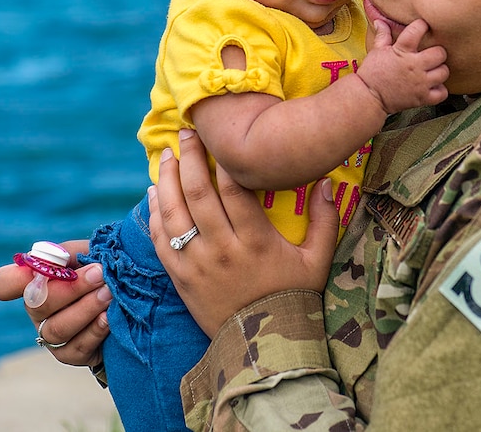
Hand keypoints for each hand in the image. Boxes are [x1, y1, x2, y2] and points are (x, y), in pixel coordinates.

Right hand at [0, 240, 110, 366]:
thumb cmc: (104, 271)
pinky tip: (109, 317)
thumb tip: (56, 259)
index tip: (33, 271)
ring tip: (109, 293)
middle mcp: (37, 310)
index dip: (7, 280)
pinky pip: (77, 347)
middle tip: (99, 273)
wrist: (132, 300)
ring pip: (58, 328)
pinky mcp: (71, 355)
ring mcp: (51, 335)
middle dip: (71, 288)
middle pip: (38, 305)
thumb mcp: (89, 254)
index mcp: (35, 282)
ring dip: (86, 308)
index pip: (4, 283)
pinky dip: (94, 331)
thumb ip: (69, 253)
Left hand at [149, 129, 338, 336]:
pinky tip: (155, 192)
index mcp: (256, 241)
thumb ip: (324, 220)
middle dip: (189, 158)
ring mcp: (197, 264)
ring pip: (173, 213)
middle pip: (198, 193)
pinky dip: (154, 213)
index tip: (217, 138)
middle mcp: (223, 249)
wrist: (263, 346)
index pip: (234, 189)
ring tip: (167, 156)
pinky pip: (159, 240)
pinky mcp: (180, 279)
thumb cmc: (293, 297)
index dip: (223, 159)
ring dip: (167, 180)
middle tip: (186, 134)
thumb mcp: (317, 260)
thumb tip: (326, 180)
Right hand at [357, 19, 448, 112]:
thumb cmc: (372, 73)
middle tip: (431, 55)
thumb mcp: (376, 51)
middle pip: (440, 53)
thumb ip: (383, 35)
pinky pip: (442, 93)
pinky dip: (440, 90)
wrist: (368, 97)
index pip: (417, 30)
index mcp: (402, 51)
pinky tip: (432, 86)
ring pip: (444, 72)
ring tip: (432, 70)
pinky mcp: (422, 98)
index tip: (421, 27)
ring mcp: (420, 83)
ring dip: (440, 70)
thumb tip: (381, 21)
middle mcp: (415, 66)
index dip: (421, 26)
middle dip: (437, 52)